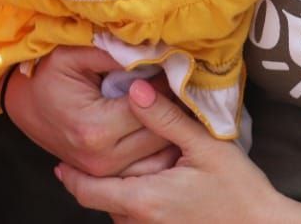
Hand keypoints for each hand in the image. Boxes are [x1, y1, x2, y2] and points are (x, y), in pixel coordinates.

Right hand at [5, 47, 177, 177]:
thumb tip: (156, 52)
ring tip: (171, 102)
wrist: (25, 102)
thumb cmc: (49, 74)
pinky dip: (160, 147)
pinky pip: (148, 165)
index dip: (165, 85)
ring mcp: (104, 170)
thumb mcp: (78, 54)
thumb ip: (117, 54)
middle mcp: (102, 158)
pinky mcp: (106, 173)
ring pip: (160, 154)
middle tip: (177, 83)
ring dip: (170, 129)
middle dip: (173, 107)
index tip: (169, 67)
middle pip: (161, 135)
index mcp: (96, 129)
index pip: (152, 108)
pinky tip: (161, 123)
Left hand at [56, 81, 292, 223]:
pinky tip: (156, 187)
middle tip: (99, 152)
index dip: (70, 176)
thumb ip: (165, 119)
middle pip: (102, 202)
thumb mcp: (205, 146)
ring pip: (119, 213)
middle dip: (97, 180)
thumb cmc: (239, 189)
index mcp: (142, 199)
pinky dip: (137, 204)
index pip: (87, 191)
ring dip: (118, 193)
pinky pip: (138, 222)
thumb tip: (133, 89)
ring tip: (129, 166)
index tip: (61, 160)